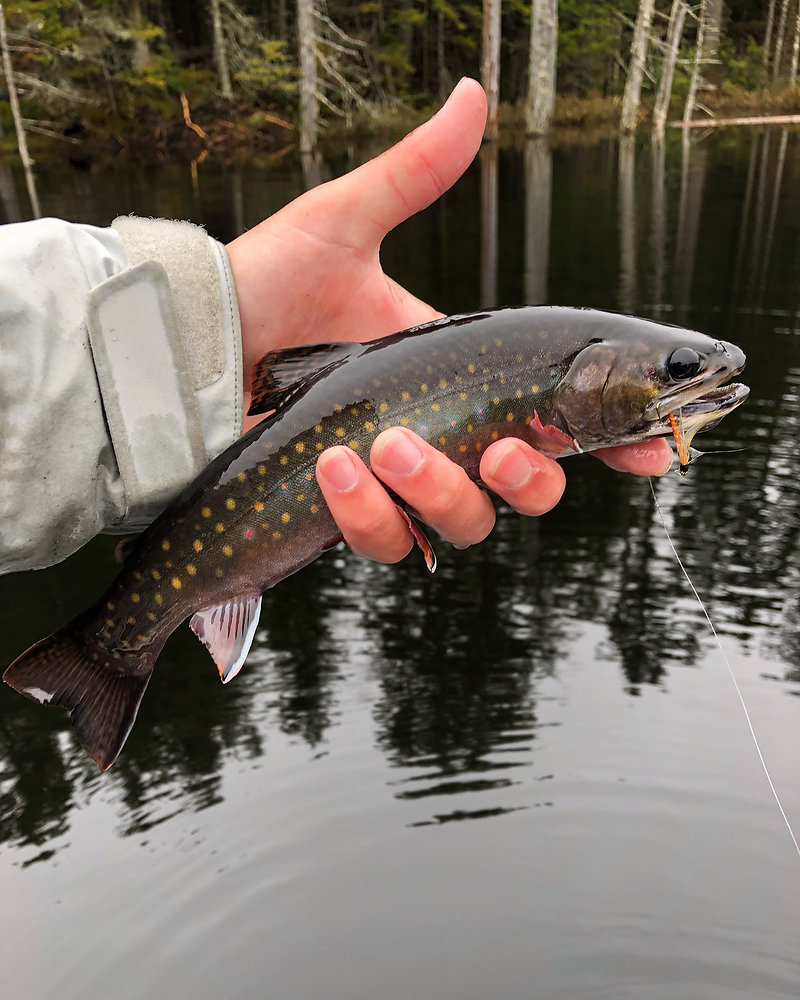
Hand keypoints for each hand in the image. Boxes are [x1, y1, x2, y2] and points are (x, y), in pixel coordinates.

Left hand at [226, 78, 671, 564]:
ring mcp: (398, 484)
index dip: (608, 442)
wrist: (194, 345)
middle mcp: (442, 435)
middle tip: (498, 448)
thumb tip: (472, 94)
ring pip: (464, 526)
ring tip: (385, 445)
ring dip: (438, 493)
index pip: (555, 417)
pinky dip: (368, 515)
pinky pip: (388, 544)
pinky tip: (335, 466)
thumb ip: (416, 171)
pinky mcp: (350, 516)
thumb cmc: (268, 284)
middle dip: (530, 479)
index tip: (651, 454)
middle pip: (526, 489)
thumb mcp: (345, 223)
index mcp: (461, 373)